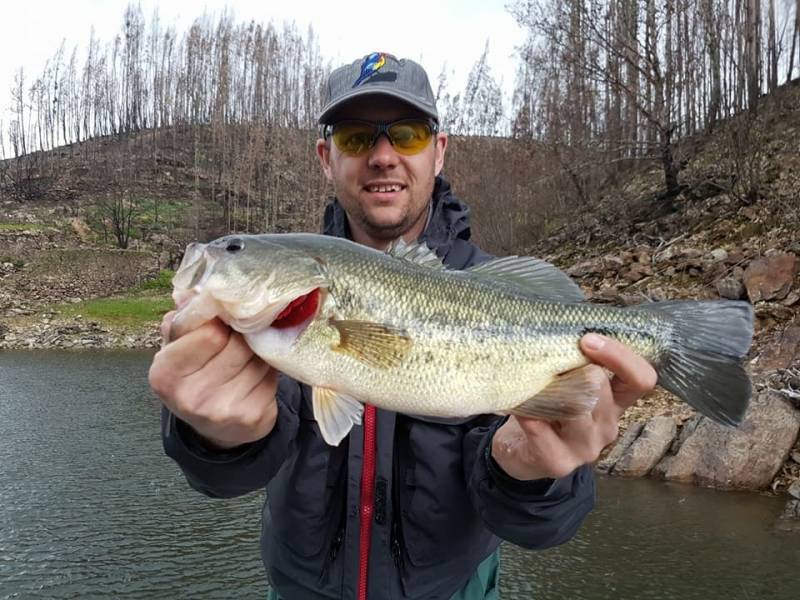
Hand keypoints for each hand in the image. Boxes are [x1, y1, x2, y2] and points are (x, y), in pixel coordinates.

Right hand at [148, 311, 278, 448]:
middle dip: (242, 334)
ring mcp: (224, 411)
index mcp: (165, 374)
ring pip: (259, 358)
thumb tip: (198, 290)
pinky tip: (256, 373)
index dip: (221, 321)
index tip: (222, 320)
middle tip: (239, 334)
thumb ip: (184, 317)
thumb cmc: (193, 374)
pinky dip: (269, 369)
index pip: (209, 333)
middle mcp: (192, 398)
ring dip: (257, 350)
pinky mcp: (254, 417)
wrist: (212, 427)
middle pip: (238, 345)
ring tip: (247, 353)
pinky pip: (273, 376)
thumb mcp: (177, 347)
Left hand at [491, 333, 656, 480]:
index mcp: (616, 402)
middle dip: (573, 367)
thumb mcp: (567, 385)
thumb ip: (574, 364)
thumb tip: (563, 326)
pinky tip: (519, 408)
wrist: (521, 453)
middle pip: (601, 387)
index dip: (621, 356)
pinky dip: (528, 415)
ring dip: (550, 389)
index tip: (588, 339)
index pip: (641, 378)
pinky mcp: (559, 462)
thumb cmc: (546, 410)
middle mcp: (607, 426)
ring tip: (531, 379)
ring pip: (576, 409)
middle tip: (546, 358)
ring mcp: (586, 447)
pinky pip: (544, 433)